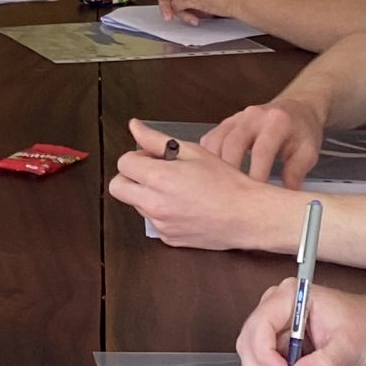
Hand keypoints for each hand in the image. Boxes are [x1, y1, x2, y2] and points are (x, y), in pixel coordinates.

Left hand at [108, 119, 300, 250]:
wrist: (247, 215)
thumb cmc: (225, 181)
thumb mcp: (192, 152)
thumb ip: (156, 140)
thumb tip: (134, 126)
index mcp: (158, 178)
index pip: (123, 163)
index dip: (136, 156)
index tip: (153, 157)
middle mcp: (154, 204)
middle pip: (118, 188)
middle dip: (129, 177)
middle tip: (153, 172)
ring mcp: (161, 224)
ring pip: (136, 205)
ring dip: (146, 194)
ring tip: (177, 188)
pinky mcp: (169, 239)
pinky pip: (154, 222)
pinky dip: (162, 212)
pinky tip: (184, 205)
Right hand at [198, 97, 323, 185]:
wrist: (296, 110)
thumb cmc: (301, 132)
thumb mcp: (308, 152)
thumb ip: (295, 173)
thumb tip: (284, 197)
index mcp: (277, 121)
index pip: (261, 150)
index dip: (256, 174)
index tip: (255, 196)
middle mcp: (254, 116)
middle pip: (232, 143)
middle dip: (230, 172)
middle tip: (233, 196)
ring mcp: (237, 118)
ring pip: (216, 141)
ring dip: (215, 166)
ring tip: (221, 188)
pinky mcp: (226, 123)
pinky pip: (210, 140)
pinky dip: (208, 158)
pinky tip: (214, 175)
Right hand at [234, 275, 365, 365]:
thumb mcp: (349, 348)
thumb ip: (324, 364)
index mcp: (291, 295)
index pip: (261, 324)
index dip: (265, 354)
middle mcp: (277, 305)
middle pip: (250, 339)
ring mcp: (277, 322)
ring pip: (253, 353)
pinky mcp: (281, 339)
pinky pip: (266, 361)